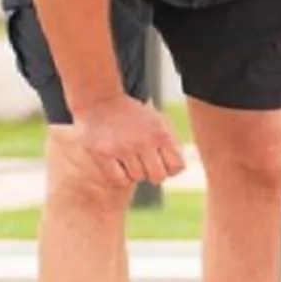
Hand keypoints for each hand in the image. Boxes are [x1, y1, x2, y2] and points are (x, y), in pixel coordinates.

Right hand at [69, 95, 185, 188]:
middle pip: (158, 177)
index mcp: (161, 133)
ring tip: (127, 155)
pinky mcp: (103, 153)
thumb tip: (175, 171)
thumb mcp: (159, 122)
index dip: (170, 168)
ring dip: (133, 171)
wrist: (103, 101)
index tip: (160, 161)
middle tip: (142, 161)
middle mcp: (143, 141)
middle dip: (152, 173)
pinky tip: (115, 161)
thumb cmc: (135, 117)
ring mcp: (122, 148)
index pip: (177, 167)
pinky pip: (118, 180)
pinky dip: (118, 175)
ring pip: (137, 178)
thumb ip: (171, 145)